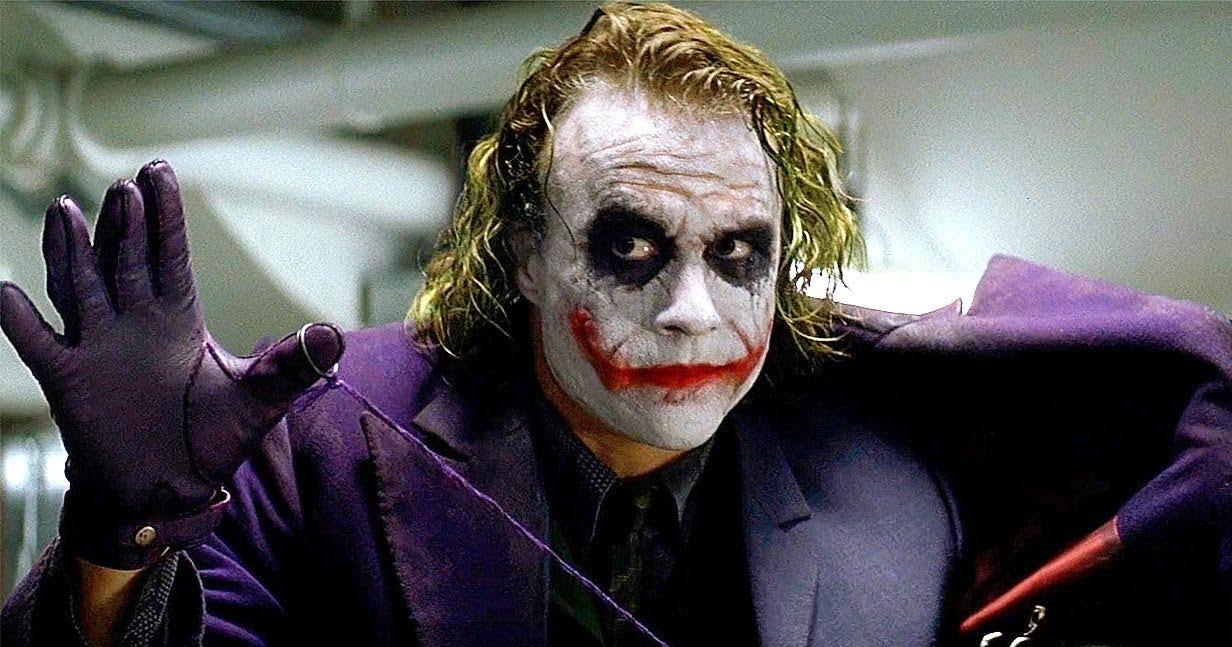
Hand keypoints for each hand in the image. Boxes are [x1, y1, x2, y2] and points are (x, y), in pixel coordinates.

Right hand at [0, 161, 343, 568]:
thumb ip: (290, 366)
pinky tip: (7, 292)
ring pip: (80, 286)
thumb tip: (332, 336)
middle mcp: (134, 323)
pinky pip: (38, 344)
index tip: (159, 170)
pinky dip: (21, 320)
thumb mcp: (259, 399)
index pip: (169, 255)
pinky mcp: (70, 382)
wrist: (170, 490)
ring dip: (72, 251)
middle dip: (125, 225)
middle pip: (124, 261)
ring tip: (67, 211)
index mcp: (178, 318)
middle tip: (127, 187)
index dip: (164, 216)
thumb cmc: (214, 439)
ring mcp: (98, 348)